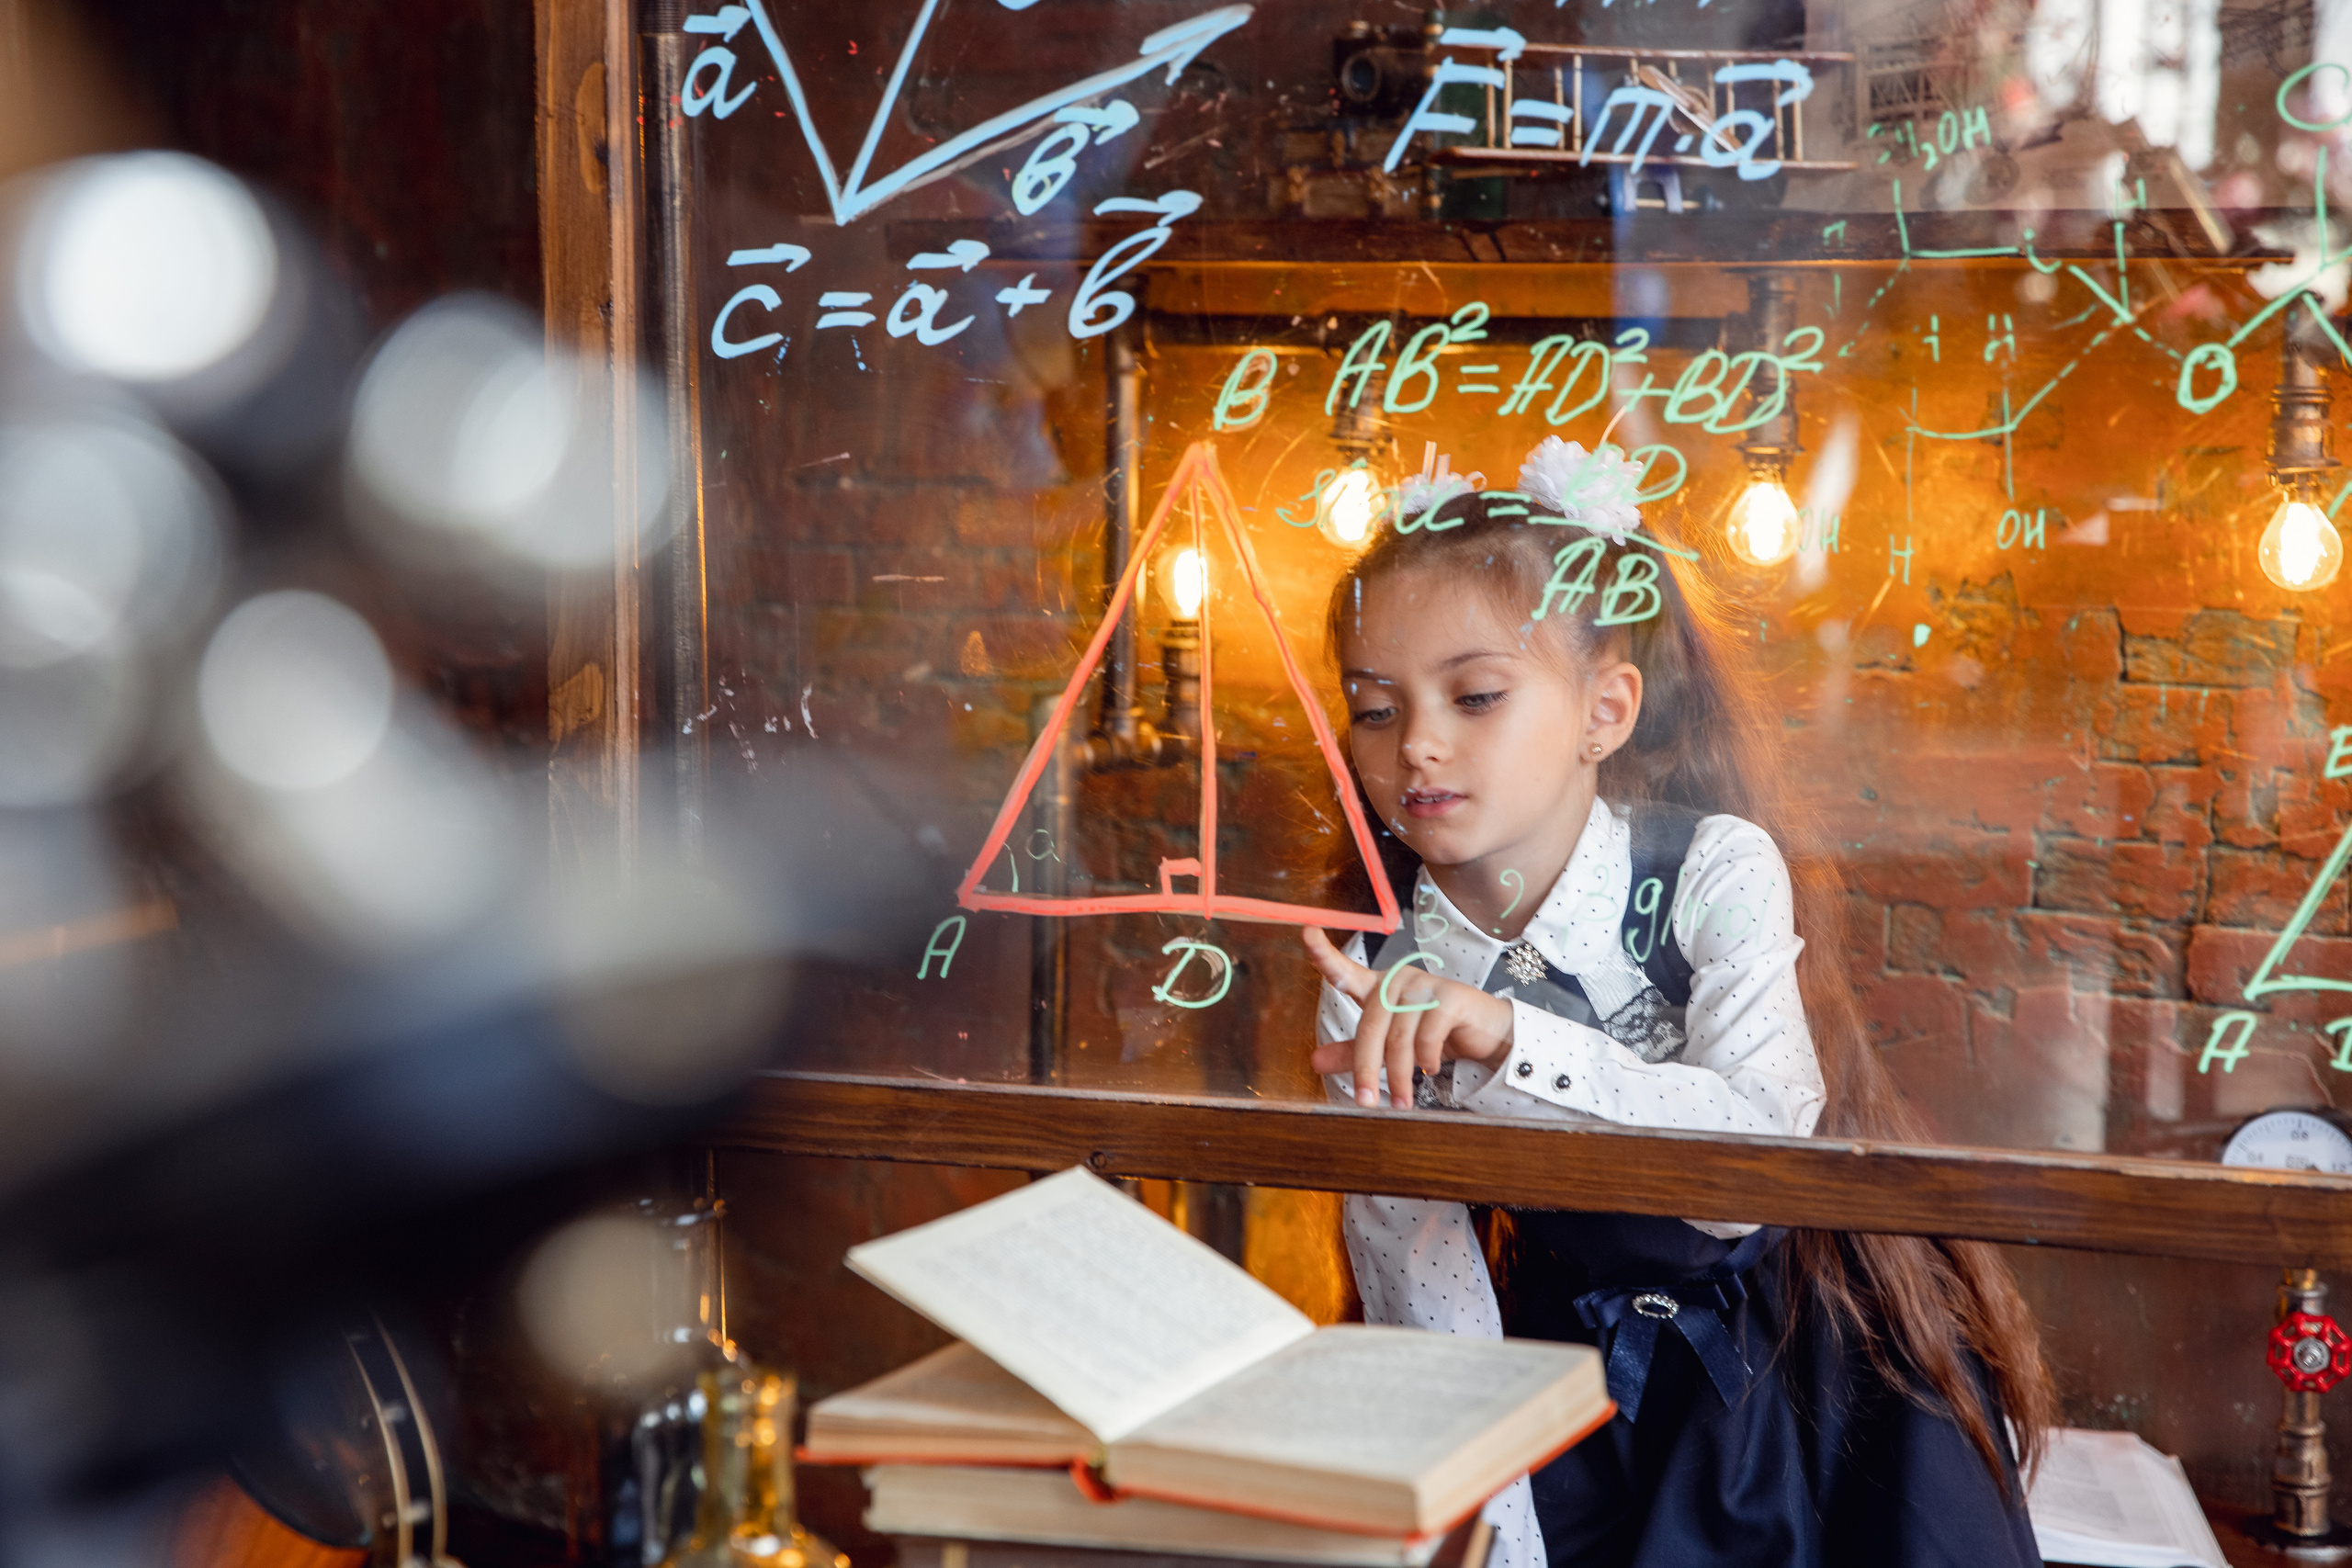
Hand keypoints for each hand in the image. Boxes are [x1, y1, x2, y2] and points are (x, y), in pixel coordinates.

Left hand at [1303, 928, 1515, 1108]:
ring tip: (1402, 1101)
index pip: (1346, 971)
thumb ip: (1353, 1053)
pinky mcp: (1451, 996)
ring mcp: (1425, 985)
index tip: (1307, 932)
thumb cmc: (1433, 1035)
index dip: (1324, 953)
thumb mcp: (1389, 1048)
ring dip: (1400, 1075)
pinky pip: (1428, 1036)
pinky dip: (1427, 1059)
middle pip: (1371, 1026)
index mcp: (1377, 988)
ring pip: (1399, 1037)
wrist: (1485, 1035)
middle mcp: (1398, 981)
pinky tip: (1432, 1067)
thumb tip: (1314, 1062)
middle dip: (1367, 1068)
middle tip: (1365, 1102)